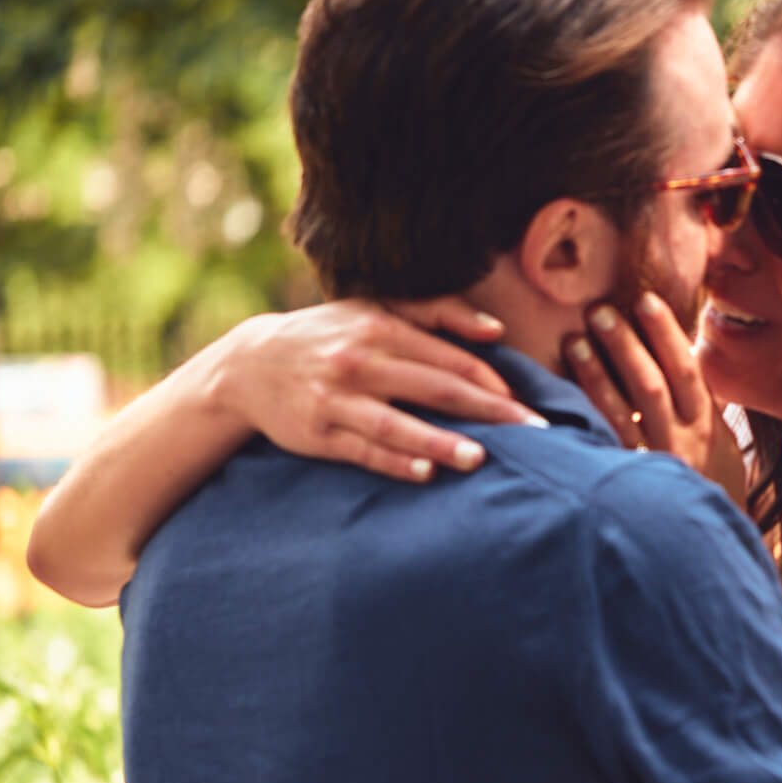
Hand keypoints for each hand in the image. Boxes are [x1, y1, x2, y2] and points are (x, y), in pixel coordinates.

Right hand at [211, 297, 543, 478]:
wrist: (251, 365)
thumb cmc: (329, 336)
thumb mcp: (373, 310)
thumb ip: (436, 313)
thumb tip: (495, 331)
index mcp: (378, 328)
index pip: (447, 358)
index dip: (489, 382)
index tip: (524, 405)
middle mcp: (358, 362)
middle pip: (432, 388)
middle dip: (485, 411)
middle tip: (531, 432)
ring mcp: (335, 400)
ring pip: (395, 423)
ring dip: (438, 442)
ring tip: (479, 458)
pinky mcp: (316, 435)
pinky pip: (360, 450)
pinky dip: (392, 461)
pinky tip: (424, 473)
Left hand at [562, 292, 746, 504]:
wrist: (706, 552)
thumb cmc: (714, 494)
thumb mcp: (722, 451)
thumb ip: (701, 409)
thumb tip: (683, 359)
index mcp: (709, 430)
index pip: (689, 371)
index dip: (667, 334)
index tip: (645, 301)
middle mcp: (683, 445)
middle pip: (654, 385)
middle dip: (627, 345)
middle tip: (600, 311)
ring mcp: (654, 468)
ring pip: (626, 413)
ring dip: (598, 374)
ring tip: (575, 341)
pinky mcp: (628, 487)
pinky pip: (604, 447)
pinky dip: (586, 419)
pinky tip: (562, 398)